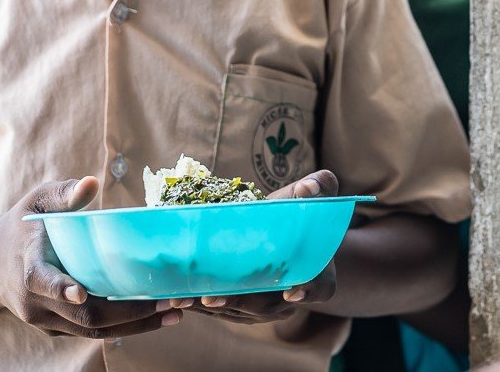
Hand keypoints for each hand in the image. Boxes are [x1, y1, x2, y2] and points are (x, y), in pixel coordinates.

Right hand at [0, 177, 186, 338]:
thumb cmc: (22, 225)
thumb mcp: (36, 201)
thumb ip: (62, 193)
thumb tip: (90, 182)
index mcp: (28, 267)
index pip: (42, 282)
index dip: (61, 289)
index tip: (80, 292)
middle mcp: (36, 303)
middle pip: (83, 317)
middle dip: (127, 313)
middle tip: (166, 300)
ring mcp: (48, 321)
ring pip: (93, 331)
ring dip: (136, 325)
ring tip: (174, 311)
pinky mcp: (59, 329)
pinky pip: (93, 332)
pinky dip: (126, 326)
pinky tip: (157, 314)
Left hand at [191, 169, 338, 323]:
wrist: (287, 236)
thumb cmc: (298, 214)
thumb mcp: (312, 198)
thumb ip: (319, 187)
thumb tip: (310, 187)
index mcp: (318, 273)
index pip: (319, 286)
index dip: (307, 289)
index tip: (291, 292)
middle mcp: (293, 296)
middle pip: (267, 304)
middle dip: (237, 301)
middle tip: (211, 297)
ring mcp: (269, 308)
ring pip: (240, 312)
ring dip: (211, 307)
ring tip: (183, 298)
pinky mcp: (246, 310)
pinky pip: (225, 312)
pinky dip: (202, 307)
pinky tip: (180, 298)